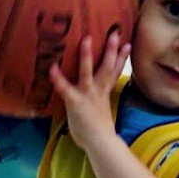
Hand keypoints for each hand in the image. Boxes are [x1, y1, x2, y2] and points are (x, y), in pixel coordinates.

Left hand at [48, 32, 129, 153]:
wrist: (100, 144)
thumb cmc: (100, 134)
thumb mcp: (101, 114)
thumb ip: (98, 105)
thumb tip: (96, 107)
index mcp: (104, 93)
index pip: (115, 72)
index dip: (122, 58)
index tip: (127, 44)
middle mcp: (98, 91)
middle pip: (107, 66)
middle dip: (111, 50)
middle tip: (115, 33)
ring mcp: (87, 95)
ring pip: (88, 72)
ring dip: (87, 55)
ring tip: (87, 39)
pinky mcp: (75, 102)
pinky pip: (65, 88)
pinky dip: (58, 79)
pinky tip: (51, 68)